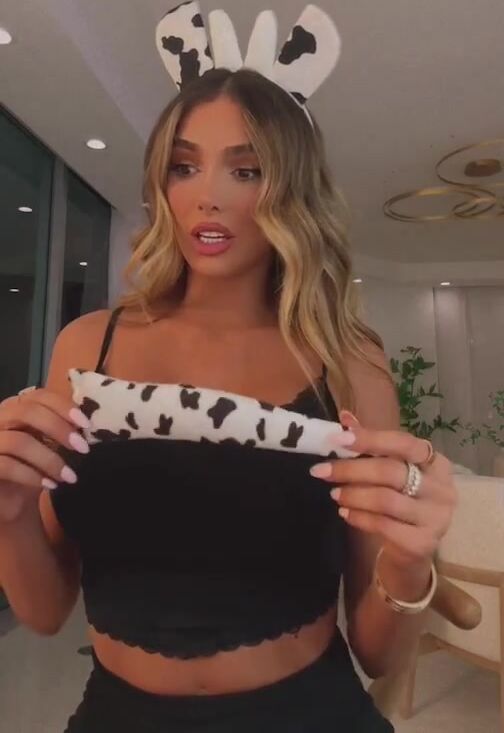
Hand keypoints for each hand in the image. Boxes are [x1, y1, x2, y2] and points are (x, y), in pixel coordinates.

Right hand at [0, 388, 90, 521]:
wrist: (11, 501)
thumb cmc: (33, 467)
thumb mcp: (49, 444)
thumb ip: (63, 429)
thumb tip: (87, 425)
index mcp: (15, 407)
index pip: (38, 396)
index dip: (63, 406)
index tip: (86, 424)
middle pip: (27, 411)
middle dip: (58, 428)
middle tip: (83, 448)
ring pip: (18, 441)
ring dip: (49, 459)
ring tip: (70, 476)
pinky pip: (6, 465)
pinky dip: (32, 475)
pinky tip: (49, 485)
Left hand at [310, 411, 456, 570]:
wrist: (414, 550)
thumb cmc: (402, 501)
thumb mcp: (391, 471)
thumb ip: (371, 444)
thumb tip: (344, 418)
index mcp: (435, 462)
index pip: (403, 443)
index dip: (370, 439)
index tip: (338, 439)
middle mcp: (442, 488)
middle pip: (391, 471)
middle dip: (351, 470)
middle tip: (321, 471)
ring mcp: (436, 517)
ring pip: (385, 499)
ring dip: (353, 495)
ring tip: (334, 494)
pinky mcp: (423, 542)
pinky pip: (383, 525)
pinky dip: (359, 517)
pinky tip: (345, 513)